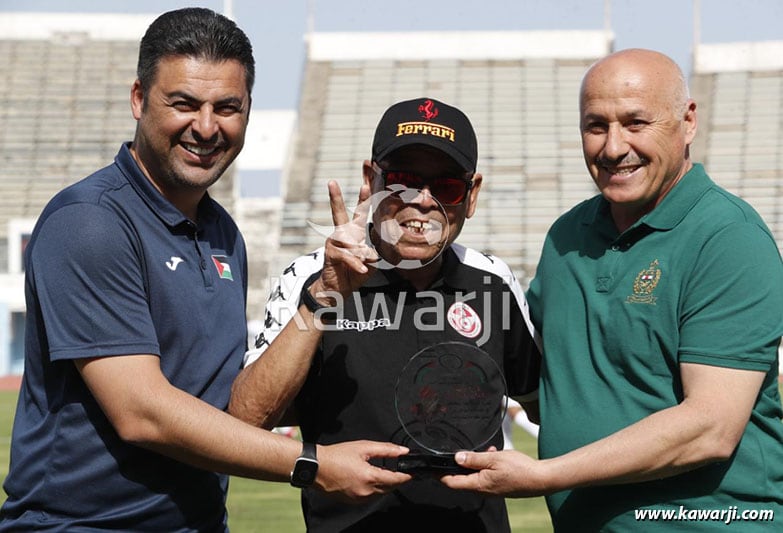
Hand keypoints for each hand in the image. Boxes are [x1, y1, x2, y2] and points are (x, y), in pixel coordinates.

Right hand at [311, 181, 378, 302]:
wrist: (340, 288)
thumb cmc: (356, 272)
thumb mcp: (372, 262)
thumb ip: (375, 254)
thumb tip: (373, 252)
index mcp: (353, 232)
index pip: (359, 212)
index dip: (362, 198)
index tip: (364, 183)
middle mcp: (342, 234)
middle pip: (337, 213)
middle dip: (335, 197)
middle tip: (331, 182)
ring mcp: (334, 243)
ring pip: (350, 241)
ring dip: (361, 253)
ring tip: (366, 262)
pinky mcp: (330, 253)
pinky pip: (346, 255)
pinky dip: (356, 263)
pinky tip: (362, 269)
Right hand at [315, 441, 411, 501]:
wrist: (316, 467)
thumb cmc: (337, 455)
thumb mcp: (363, 447)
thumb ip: (386, 449)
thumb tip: (403, 451)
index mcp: (369, 477)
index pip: (396, 480)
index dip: (407, 476)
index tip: (413, 472)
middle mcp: (365, 491)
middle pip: (390, 488)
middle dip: (396, 479)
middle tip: (399, 469)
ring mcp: (359, 499)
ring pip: (381, 494)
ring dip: (385, 485)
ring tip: (383, 472)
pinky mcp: (353, 502)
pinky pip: (370, 497)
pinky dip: (374, 489)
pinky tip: (370, 478)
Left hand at [439, 449, 546, 497]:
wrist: (541, 479)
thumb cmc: (519, 469)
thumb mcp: (494, 458)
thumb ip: (474, 458)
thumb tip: (457, 457)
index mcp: (479, 484)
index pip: (452, 482)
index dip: (440, 475)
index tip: (431, 468)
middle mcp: (483, 490)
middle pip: (462, 479)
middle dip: (460, 464)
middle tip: (461, 452)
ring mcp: (491, 490)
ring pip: (475, 476)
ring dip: (475, 462)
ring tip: (487, 451)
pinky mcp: (498, 487)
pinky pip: (485, 476)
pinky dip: (486, 465)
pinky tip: (494, 455)